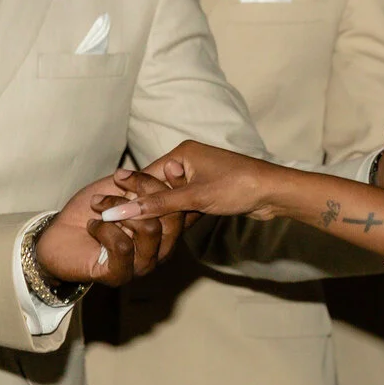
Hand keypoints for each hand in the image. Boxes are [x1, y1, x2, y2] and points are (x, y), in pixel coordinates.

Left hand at [36, 169, 193, 285]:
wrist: (55, 238)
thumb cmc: (89, 212)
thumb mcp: (120, 190)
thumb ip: (145, 183)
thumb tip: (171, 164)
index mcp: (165, 229)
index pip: (185, 208)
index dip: (181, 187)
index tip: (170, 165)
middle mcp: (161, 249)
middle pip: (172, 216)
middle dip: (145, 189)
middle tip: (119, 178)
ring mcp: (142, 264)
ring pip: (150, 229)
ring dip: (119, 209)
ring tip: (98, 206)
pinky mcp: (120, 274)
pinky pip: (123, 245)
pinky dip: (104, 229)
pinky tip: (92, 226)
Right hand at [116, 142, 285, 222]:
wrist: (274, 193)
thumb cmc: (238, 187)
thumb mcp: (194, 197)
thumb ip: (157, 204)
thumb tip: (119, 210)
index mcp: (182, 153)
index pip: (145, 175)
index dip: (129, 196)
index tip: (109, 215)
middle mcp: (188, 160)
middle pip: (156, 187)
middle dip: (145, 206)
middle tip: (124, 227)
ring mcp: (199, 175)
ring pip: (170, 197)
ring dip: (162, 212)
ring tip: (142, 231)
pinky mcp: (208, 189)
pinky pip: (184, 202)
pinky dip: (177, 214)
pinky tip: (166, 231)